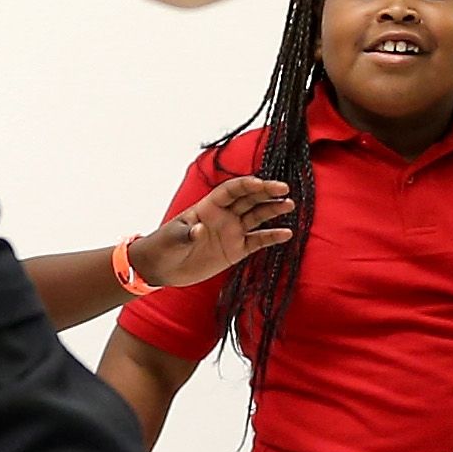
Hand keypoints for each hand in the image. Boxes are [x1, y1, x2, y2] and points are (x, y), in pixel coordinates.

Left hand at [138, 173, 293, 289]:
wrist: (163, 267)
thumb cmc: (164, 246)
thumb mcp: (173, 239)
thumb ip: (187, 234)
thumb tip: (199, 230)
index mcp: (209, 206)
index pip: (231, 190)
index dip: (246, 185)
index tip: (260, 184)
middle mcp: (224, 215)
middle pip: (249, 199)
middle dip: (266, 192)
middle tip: (284, 189)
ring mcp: (232, 231)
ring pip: (257, 216)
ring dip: (272, 210)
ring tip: (289, 205)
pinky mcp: (236, 250)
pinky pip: (258, 240)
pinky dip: (272, 237)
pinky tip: (286, 233)